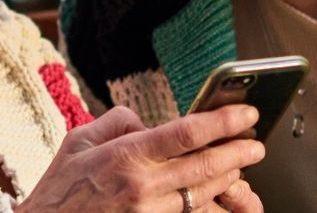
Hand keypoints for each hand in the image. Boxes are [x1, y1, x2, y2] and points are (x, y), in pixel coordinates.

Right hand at [16, 105, 265, 211]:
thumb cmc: (60, 187)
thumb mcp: (80, 139)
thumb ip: (119, 122)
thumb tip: (149, 122)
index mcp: (127, 155)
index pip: (187, 133)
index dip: (223, 121)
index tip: (247, 114)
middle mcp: (143, 186)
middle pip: (207, 166)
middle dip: (239, 153)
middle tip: (257, 144)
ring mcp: (149, 212)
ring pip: (204, 194)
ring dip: (229, 179)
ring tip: (241, 166)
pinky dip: (210, 206)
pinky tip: (221, 198)